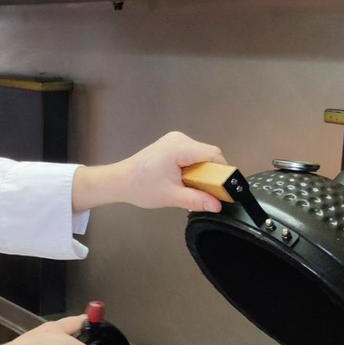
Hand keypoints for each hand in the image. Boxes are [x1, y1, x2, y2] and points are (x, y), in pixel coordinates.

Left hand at [72, 131, 227, 212]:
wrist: (120, 181)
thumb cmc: (141, 187)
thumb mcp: (172, 196)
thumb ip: (197, 199)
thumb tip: (216, 205)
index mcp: (180, 148)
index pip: (213, 155)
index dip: (222, 172)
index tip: (223, 188)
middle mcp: (179, 139)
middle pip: (208, 154)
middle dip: (211, 174)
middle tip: (206, 192)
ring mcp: (175, 140)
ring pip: (201, 155)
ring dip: (201, 172)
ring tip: (192, 187)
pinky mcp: (171, 145)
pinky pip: (192, 155)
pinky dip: (193, 168)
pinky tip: (185, 180)